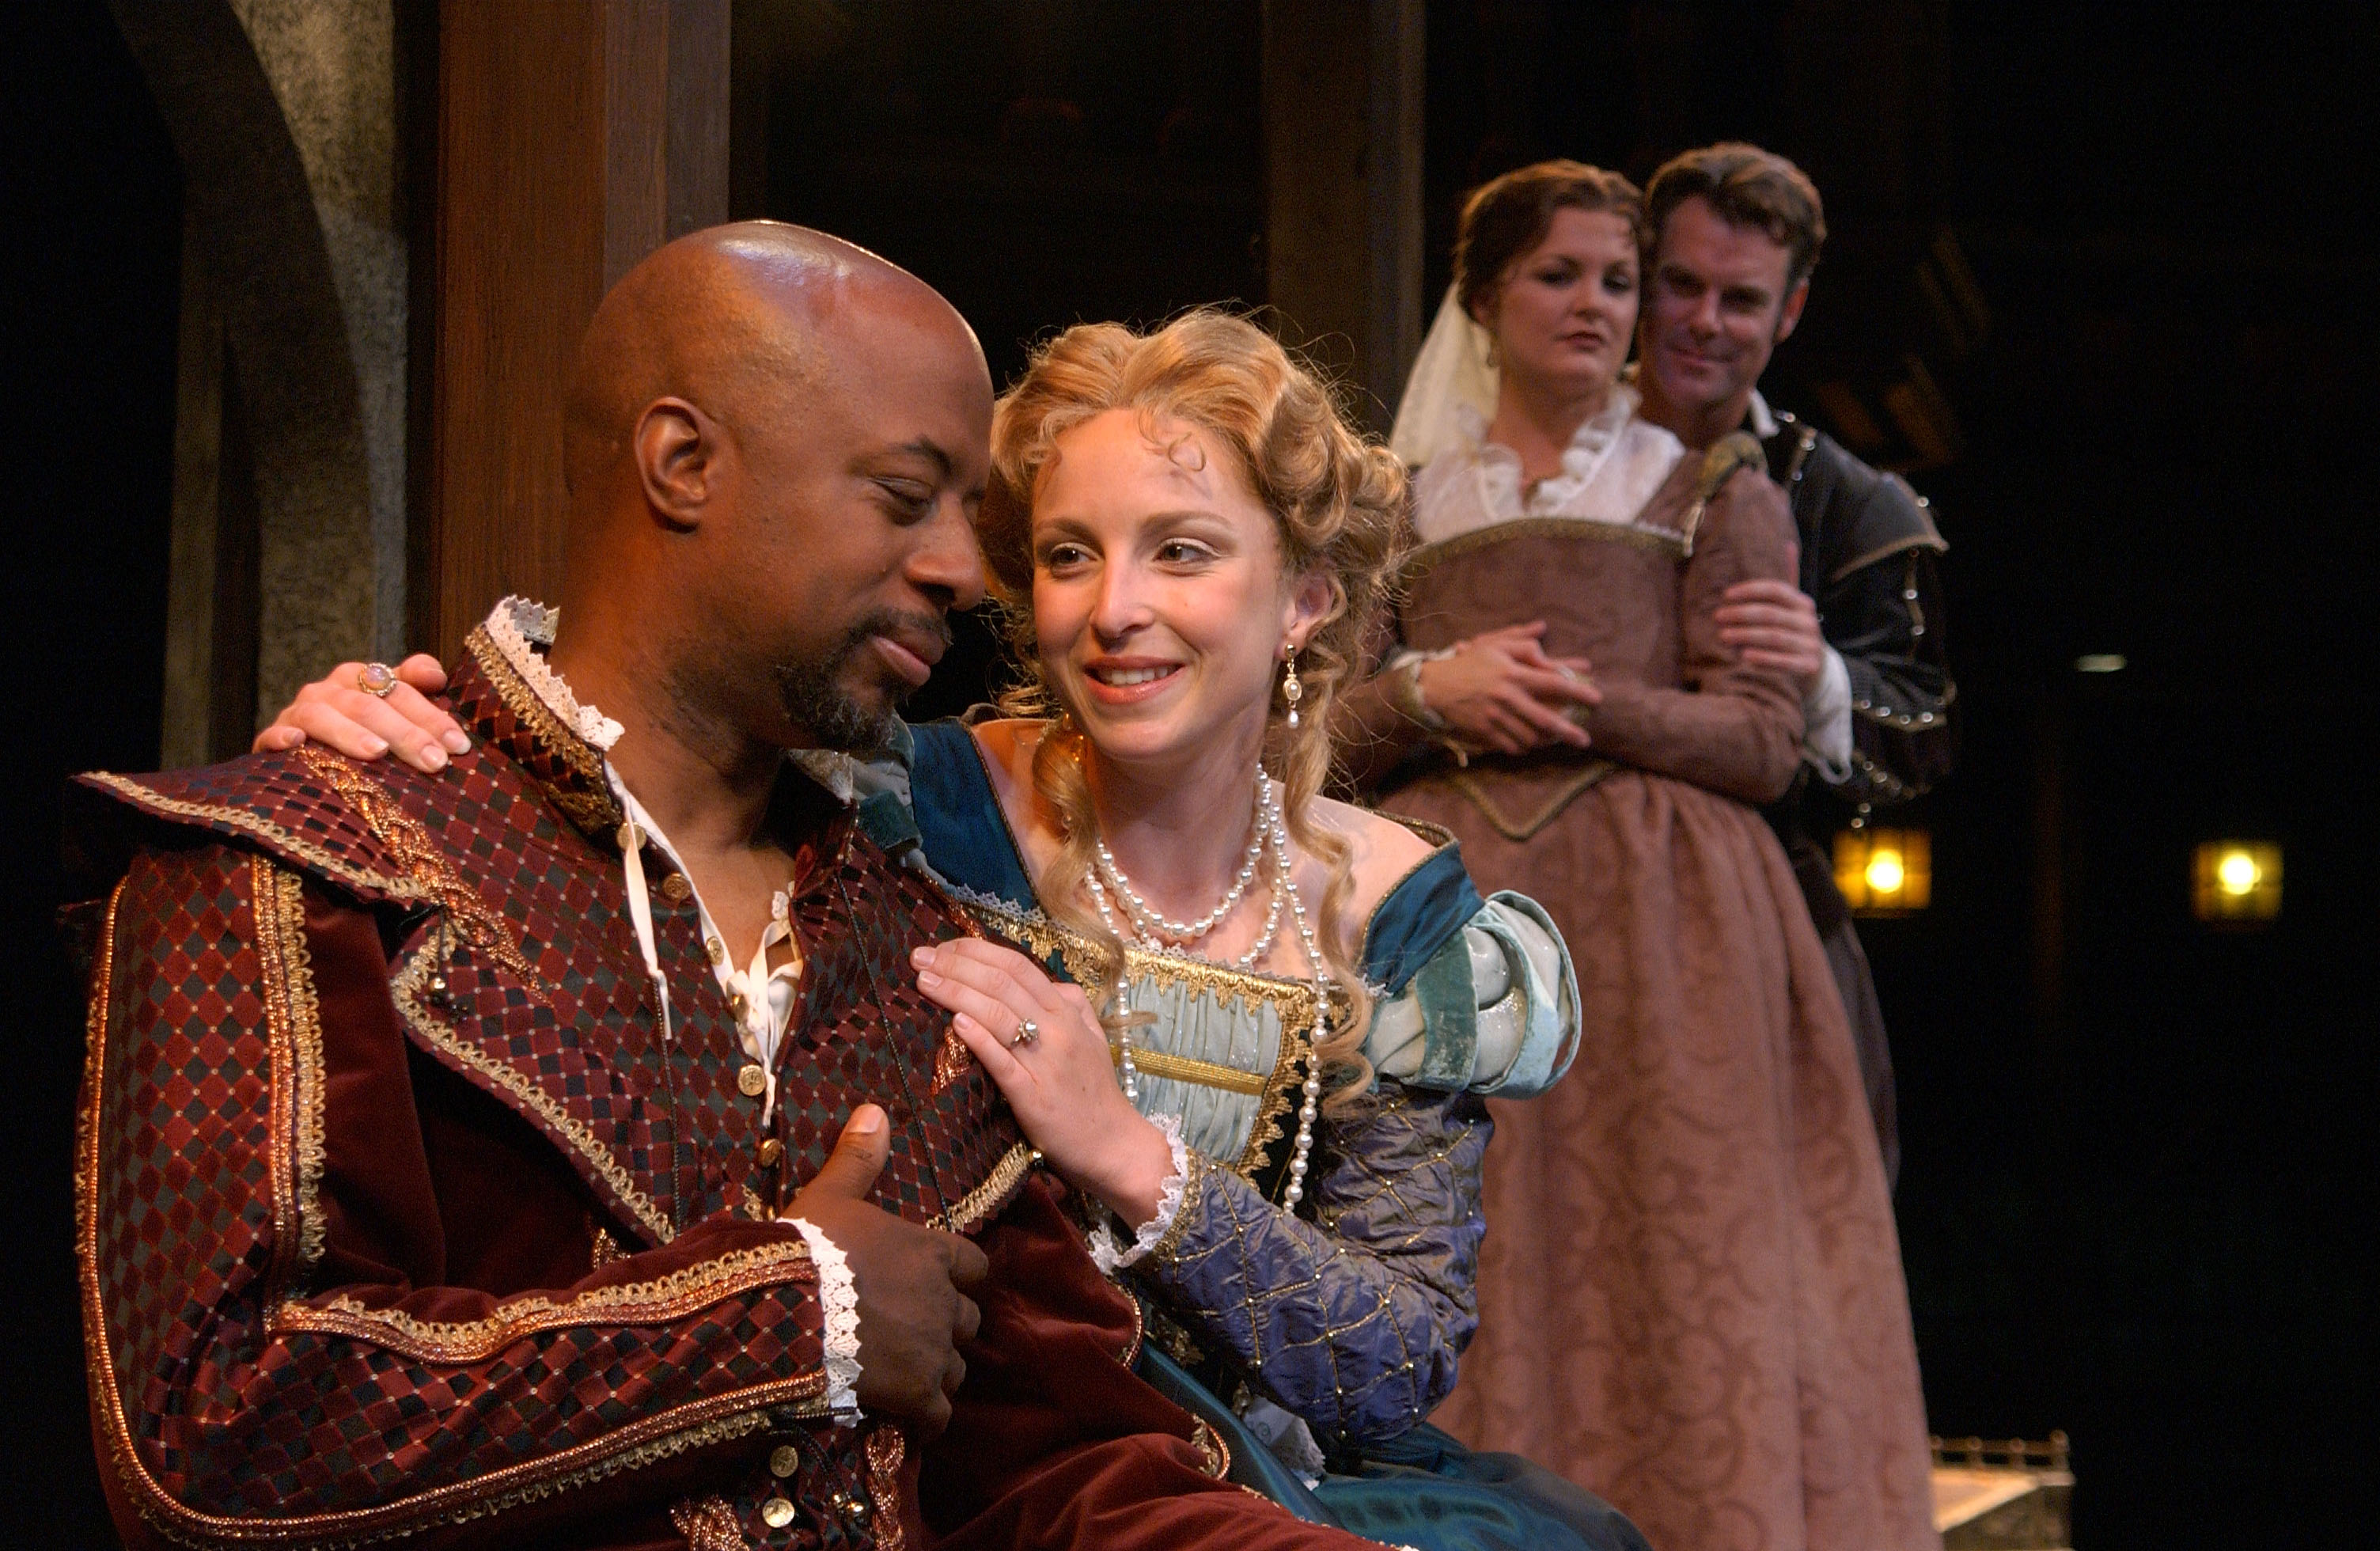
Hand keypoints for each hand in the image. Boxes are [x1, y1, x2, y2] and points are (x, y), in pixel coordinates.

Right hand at [253, 655, 465, 772]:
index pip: (401, 689)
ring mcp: (299, 713)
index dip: (431, 715)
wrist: (302, 750)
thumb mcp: (392, 708)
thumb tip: (436, 675)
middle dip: (405, 733)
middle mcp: (331, 690)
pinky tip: (296, 745)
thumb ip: (416, 688)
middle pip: (369, 705)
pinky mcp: (273, 738)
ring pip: (323, 716)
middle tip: (434, 761)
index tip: (458, 745)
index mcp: (363, 678)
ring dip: (349, 733)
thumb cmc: (364, 732)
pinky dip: (282, 738)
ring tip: (377, 752)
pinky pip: (272, 735)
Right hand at [783, 1104, 989, 1437]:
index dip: (961, 1277)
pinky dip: (927, 1418)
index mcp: (931, 1253)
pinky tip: (905, 1416)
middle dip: (949, 1327)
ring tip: (907, 1375)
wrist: (784, 1313)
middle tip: (915, 1333)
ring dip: (938, 1372)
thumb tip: (875, 1109)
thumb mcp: (831, 1196)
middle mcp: (943, 1301)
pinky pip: (939, 1415)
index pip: (975, 1266)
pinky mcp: (917, 1394)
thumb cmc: (808, 1250)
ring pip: (957, 1368)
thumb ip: (859, 1158)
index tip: (945, 1283)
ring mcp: (933, 1351)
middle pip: (969, 1320)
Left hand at [909, 939, 1174, 1226]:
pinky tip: (956, 1022)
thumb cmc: (1095, 1090)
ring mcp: (1045, 1062)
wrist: (1113, 1144)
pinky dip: (979, 1039)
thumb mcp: (1092, 1036)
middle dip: (955, 964)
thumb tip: (1044, 982)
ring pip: (997, 1015)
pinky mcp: (1033, 1096)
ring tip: (924, 981)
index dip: (977, 950)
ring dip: (956, 993)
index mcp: (1067, 1012)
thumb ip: (1071, 1003)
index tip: (942, 946)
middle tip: (919, 957)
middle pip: (1001, 983)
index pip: (1018, 966)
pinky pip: (1003, 1062)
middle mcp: (1057, 1030)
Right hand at [1415, 621, 1600, 755]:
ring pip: (1530, 737)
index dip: (1578, 691)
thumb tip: (1544, 631)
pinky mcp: (1485, 732)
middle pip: (1546, 719)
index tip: (1597, 698)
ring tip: (1555, 741)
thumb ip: (1522, 640)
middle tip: (1585, 740)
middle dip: (1569, 732)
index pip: (1553, 682)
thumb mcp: (1494, 644)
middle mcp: (1507, 697)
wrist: (1434, 686)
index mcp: (1513, 673)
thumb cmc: (1468, 663)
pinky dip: (1524, 747)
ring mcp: (1495, 717)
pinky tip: (1530, 744)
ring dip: (1546, 741)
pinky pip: (1511, 746)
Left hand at [1713, 575, 1825, 696]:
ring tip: (1723, 636)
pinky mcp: (1808, 665)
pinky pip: (1782, 661)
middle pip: (1770, 614)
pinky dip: (1762, 657)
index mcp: (1802, 604)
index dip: (1750, 590)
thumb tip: (1726, 606)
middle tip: (1718, 617)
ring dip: (1745, 635)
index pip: (1776, 590)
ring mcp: (1810, 644)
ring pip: (1773, 636)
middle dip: (1741, 614)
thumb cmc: (1787, 636)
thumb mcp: (1783, 617)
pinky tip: (1743, 655)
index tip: (1725, 595)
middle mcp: (1808, 622)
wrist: (1815, 665)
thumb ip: (1762, 608)